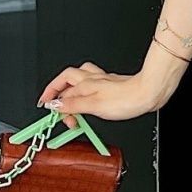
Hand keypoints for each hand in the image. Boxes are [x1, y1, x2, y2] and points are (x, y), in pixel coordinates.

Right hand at [36, 61, 156, 128]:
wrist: (148, 93)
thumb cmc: (127, 98)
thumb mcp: (94, 105)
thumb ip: (73, 104)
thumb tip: (55, 104)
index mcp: (85, 83)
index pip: (60, 86)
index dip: (49, 94)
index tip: (43, 105)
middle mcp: (93, 79)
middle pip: (68, 80)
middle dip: (59, 92)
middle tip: (58, 112)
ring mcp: (103, 82)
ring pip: (81, 79)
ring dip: (72, 89)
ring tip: (68, 103)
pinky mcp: (112, 87)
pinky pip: (93, 85)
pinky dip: (86, 92)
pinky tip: (89, 100)